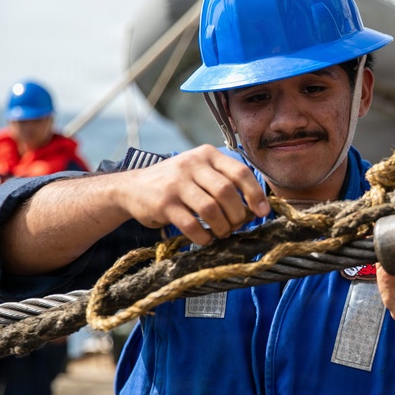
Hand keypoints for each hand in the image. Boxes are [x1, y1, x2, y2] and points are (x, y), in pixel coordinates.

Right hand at [117, 145, 268, 244]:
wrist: (131, 188)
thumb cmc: (176, 184)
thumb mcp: (200, 171)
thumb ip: (225, 182)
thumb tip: (255, 209)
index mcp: (207, 154)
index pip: (240, 172)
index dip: (255, 194)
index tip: (263, 212)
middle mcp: (192, 164)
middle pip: (227, 192)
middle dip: (238, 215)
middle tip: (237, 226)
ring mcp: (176, 183)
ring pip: (211, 209)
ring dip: (222, 227)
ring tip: (222, 233)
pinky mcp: (163, 203)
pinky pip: (191, 225)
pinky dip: (203, 237)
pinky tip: (205, 239)